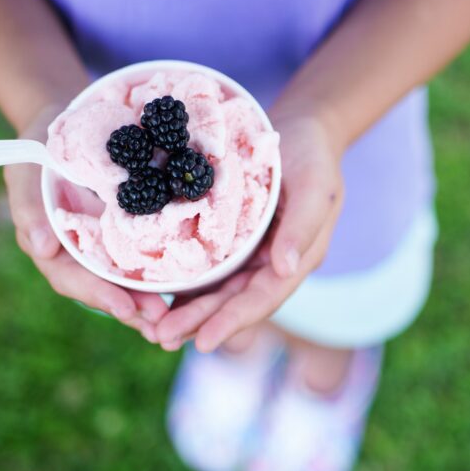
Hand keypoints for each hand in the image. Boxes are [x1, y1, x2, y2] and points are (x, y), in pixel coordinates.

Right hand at [6, 103, 169, 339]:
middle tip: (161, 320)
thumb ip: (30, 207)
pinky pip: (147, 250)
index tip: (125, 308)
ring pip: (127, 276)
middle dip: (132, 306)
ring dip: (151, 296)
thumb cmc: (40, 145)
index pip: (72, 278)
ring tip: (178, 314)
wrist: (69, 118)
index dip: (99, 295)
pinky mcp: (131, 225)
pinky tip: (190, 278)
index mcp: (55, 245)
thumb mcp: (26, 168)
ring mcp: (107, 241)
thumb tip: (41, 249)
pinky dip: (164, 265)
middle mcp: (82, 251)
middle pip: (105, 287)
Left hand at [152, 112, 345, 351]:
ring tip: (153, 329)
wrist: (302, 129)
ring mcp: (249, 253)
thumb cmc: (312, 155)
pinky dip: (182, 282)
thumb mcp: (316, 184)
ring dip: (187, 311)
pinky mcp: (229, 239)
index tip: (205, 341)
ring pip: (216, 290)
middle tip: (162, 338)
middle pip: (233, 301)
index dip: (234, 320)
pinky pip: (205, 266)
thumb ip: (303, 226)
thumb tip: (285, 268)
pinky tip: (155, 294)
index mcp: (296, 258)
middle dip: (200, 322)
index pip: (263, 298)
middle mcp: (270, 263)